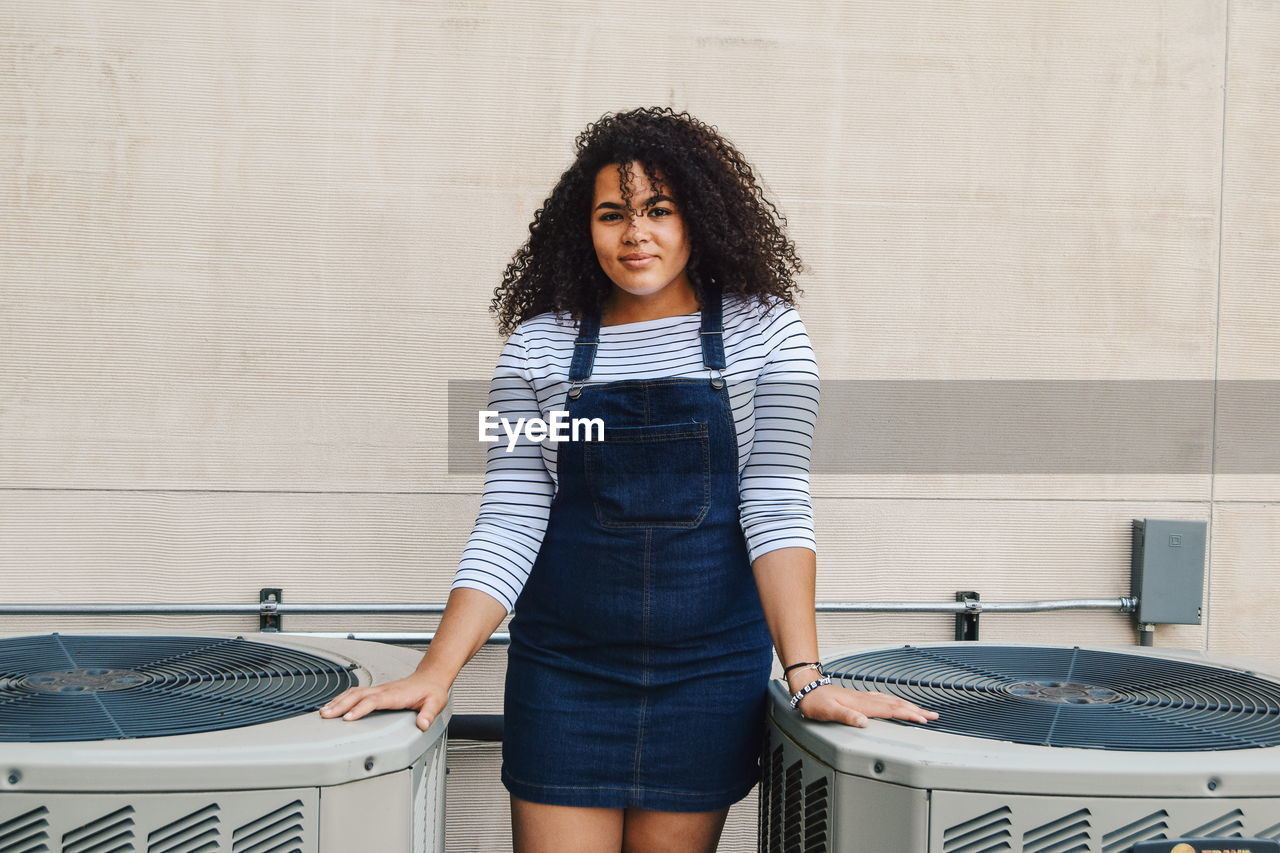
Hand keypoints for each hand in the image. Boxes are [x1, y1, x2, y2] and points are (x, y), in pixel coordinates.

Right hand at [319, 673, 447, 731]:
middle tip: (326, 715)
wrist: (430, 678)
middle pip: (358, 696)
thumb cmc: (431, 692)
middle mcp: (383, 690)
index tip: (348, 718)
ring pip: (354, 693)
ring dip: (338, 701)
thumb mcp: (435, 703)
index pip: (374, 701)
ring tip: (323, 712)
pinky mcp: (376, 691)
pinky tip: (334, 705)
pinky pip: (355, 693)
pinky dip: (342, 698)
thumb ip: (428, 714)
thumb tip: (422, 724)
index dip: (360, 709)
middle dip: (340, 705)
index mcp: (395, 695)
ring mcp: (378, 689)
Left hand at [793, 683, 937, 727]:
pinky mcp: (860, 698)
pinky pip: (884, 699)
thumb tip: (863, 722)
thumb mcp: (828, 712)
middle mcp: (865, 700)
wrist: (807, 689)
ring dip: (909, 705)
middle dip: (916, 710)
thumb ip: (846, 716)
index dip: (908, 715)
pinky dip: (896, 702)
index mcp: (862, 704)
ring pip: (892, 701)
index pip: (890, 710)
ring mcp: (864, 698)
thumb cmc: (815, 701)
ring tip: (922, 711)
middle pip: (896, 704)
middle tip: (934, 715)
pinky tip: (896, 703)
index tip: (923, 719)